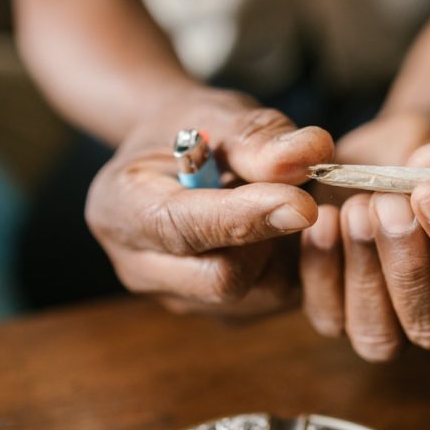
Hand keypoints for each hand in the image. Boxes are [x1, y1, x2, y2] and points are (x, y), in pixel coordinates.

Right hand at [86, 88, 333, 315]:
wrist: (181, 161)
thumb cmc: (196, 133)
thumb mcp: (218, 114)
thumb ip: (258, 136)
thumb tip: (311, 153)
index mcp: (118, 207)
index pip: (182, 229)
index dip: (246, 218)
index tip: (303, 203)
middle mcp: (139, 267)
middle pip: (221, 279)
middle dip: (271, 237)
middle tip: (299, 192)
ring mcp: (178, 300)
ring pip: (259, 293)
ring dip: (289, 249)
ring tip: (284, 202)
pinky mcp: (219, 316)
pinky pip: (275, 301)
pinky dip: (294, 265)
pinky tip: (283, 229)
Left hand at [300, 114, 429, 361]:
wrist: (377, 162)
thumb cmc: (418, 155)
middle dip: (408, 267)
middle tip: (386, 205)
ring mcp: (395, 325)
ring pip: (381, 338)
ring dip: (363, 273)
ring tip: (354, 209)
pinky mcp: (344, 317)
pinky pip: (330, 318)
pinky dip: (322, 272)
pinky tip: (324, 222)